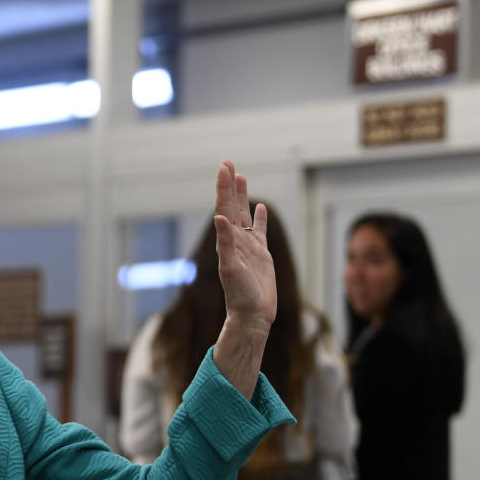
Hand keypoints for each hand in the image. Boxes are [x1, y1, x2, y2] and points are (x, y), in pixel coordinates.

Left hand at [213, 160, 276, 330]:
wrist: (252, 316)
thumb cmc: (240, 296)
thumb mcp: (231, 269)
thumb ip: (226, 244)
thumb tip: (219, 218)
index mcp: (227, 241)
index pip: (224, 208)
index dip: (223, 188)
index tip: (224, 168)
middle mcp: (235, 241)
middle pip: (231, 206)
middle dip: (229, 185)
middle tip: (227, 163)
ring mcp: (248, 247)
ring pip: (245, 214)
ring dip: (242, 196)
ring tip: (239, 177)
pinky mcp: (261, 255)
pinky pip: (259, 231)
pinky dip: (259, 218)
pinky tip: (260, 207)